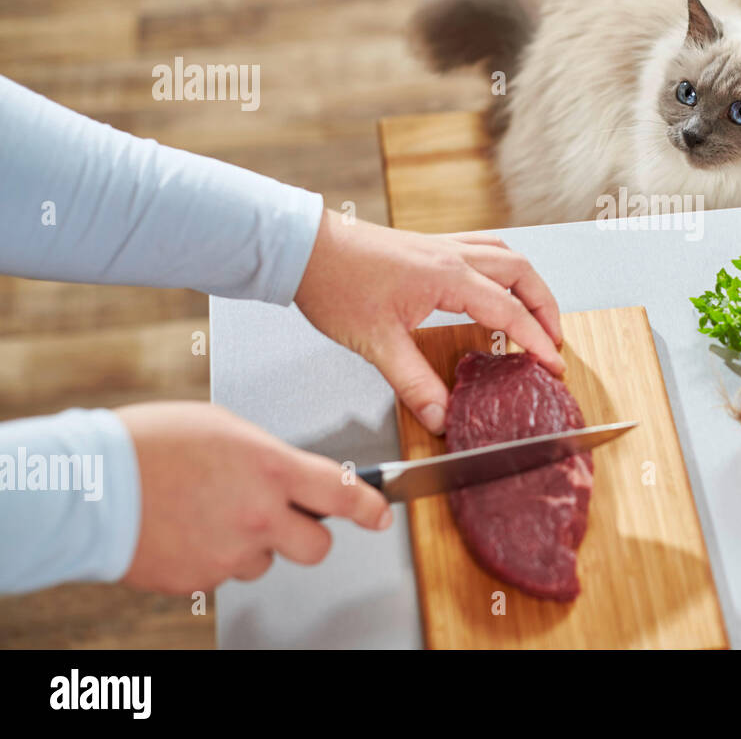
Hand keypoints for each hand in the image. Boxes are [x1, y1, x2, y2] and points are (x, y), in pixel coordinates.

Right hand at [118, 402, 391, 594]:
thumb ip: (267, 456)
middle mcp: (258, 515)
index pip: (343, 493)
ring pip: (265, 561)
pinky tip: (188, 530)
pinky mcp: (200, 580)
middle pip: (318, 547)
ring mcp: (230, 553)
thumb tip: (284, 472)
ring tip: (210, 514)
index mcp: (271, 470)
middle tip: (287, 519)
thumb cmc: (150, 444)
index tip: (381, 514)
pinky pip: (223, 573)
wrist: (91, 486)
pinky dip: (213, 556)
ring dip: (252, 544)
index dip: (370, 507)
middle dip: (310, 535)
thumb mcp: (225, 428)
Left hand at [294, 210, 563, 433]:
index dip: (537, 341)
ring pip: (506, 255)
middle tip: (554, 341)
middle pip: (522, 273)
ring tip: (536, 313)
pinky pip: (483, 248)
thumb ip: (414, 383)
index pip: (509, 311)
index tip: (554, 365)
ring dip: (528, 283)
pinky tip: (495, 284)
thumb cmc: (336, 285)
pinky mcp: (429, 246)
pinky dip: (502, 267)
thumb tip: (442, 417)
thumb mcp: (377, 343)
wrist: (305, 248)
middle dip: (546, 307)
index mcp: (449, 278)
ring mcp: (443, 246)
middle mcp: (454, 256)